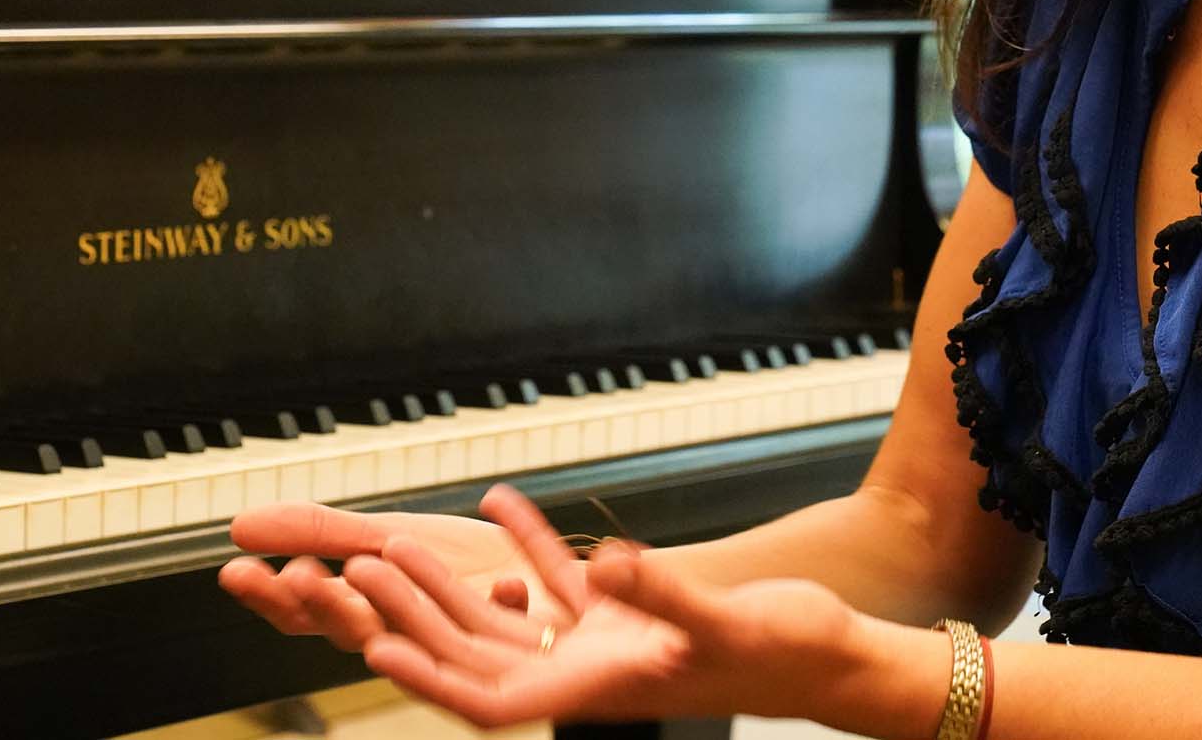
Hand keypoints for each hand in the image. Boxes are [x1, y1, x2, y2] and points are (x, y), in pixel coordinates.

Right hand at [221, 489, 584, 652]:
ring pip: (422, 636)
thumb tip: (238, 527)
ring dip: (396, 606)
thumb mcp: (387, 537)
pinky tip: (505, 581)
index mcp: (369, 615)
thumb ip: (322, 533)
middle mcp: (407, 639)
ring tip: (370, 566)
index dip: (271, 596)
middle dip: (324, 604)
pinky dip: (507, 601)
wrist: (547, 583)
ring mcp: (459, 650)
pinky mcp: (516, 648)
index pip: (306, 615)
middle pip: (355, 629)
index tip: (236, 569)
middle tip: (298, 575)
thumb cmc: (464, 570)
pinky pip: (512, 623)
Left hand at [338, 487, 868, 729]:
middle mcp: (590, 674)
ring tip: (402, 539)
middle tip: (366, 570)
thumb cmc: (788, 652)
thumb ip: (663, 594)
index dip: (431, 677)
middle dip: (419, 619)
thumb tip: (607, 565)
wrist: (835, 656)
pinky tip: (504, 501)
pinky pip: (560, 582)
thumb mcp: (724, 621)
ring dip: (455, 582)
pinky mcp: (628, 614)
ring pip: (508, 618)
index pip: (493, 698)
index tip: (378, 646)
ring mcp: (605, 645)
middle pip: (479, 655)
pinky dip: (528, 544)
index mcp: (600, 690)